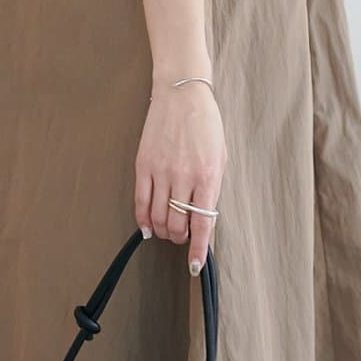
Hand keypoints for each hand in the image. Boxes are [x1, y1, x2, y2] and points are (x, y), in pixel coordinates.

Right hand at [135, 82, 223, 272]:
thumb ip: (212, 188)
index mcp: (208, 175)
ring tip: (167, 231)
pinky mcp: (143, 164)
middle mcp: (184, 176)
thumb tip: (204, 217)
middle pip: (177, 224)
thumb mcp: (220, 157)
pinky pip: (140, 201)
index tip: (195, 266)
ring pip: (157, 217)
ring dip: (163, 232)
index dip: (198, 249)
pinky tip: (147, 227)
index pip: (202, 223)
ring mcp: (161, 170)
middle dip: (180, 239)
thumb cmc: (205, 124)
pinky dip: (143, 220)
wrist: (182, 94)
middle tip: (182, 238)